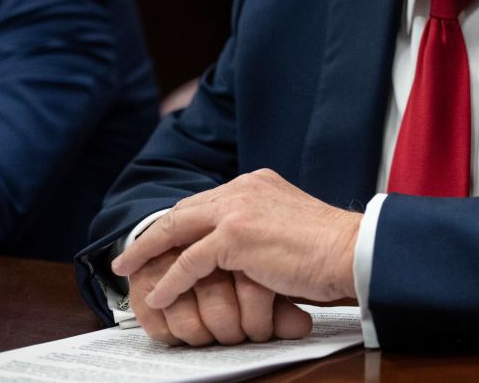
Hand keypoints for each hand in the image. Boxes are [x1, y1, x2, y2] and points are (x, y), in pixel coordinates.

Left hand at [113, 170, 361, 328]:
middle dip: (154, 233)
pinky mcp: (235, 235)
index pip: (205, 201)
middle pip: (184, 210)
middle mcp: (244, 187)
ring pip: (176, 230)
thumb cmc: (329, 249)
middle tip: (130, 253)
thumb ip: (261, 227)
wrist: (351, 249)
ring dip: (147, 253)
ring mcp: (238, 208)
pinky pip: (188, 261)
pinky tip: (158, 296)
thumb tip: (241, 253)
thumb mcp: (288, 226)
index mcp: (257, 182)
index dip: (180, 222)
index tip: (161, 239)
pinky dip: (169, 280)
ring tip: (127, 271)